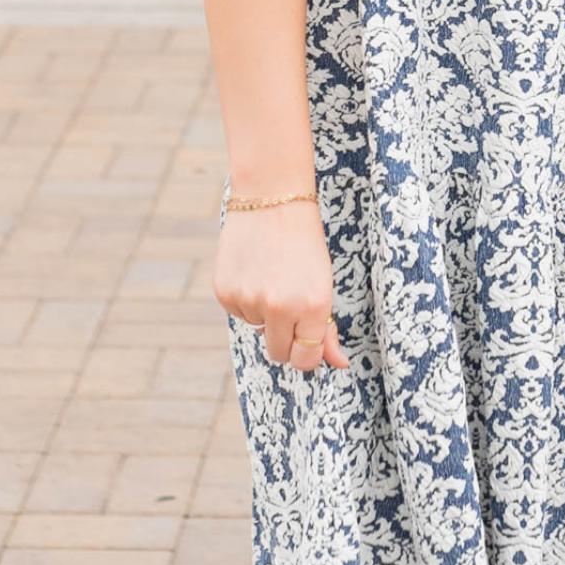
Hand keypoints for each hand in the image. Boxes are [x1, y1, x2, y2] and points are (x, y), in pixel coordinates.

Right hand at [213, 202, 350, 372]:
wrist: (272, 199)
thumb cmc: (305, 242)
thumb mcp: (323, 282)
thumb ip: (327, 328)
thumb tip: (340, 364)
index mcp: (313, 305)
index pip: (305, 359)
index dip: (306, 354)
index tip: (305, 340)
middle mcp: (280, 307)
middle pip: (278, 354)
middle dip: (285, 340)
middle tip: (290, 307)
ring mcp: (249, 300)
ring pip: (258, 330)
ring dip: (264, 313)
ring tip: (272, 275)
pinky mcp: (225, 292)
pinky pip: (238, 313)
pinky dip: (246, 299)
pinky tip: (254, 270)